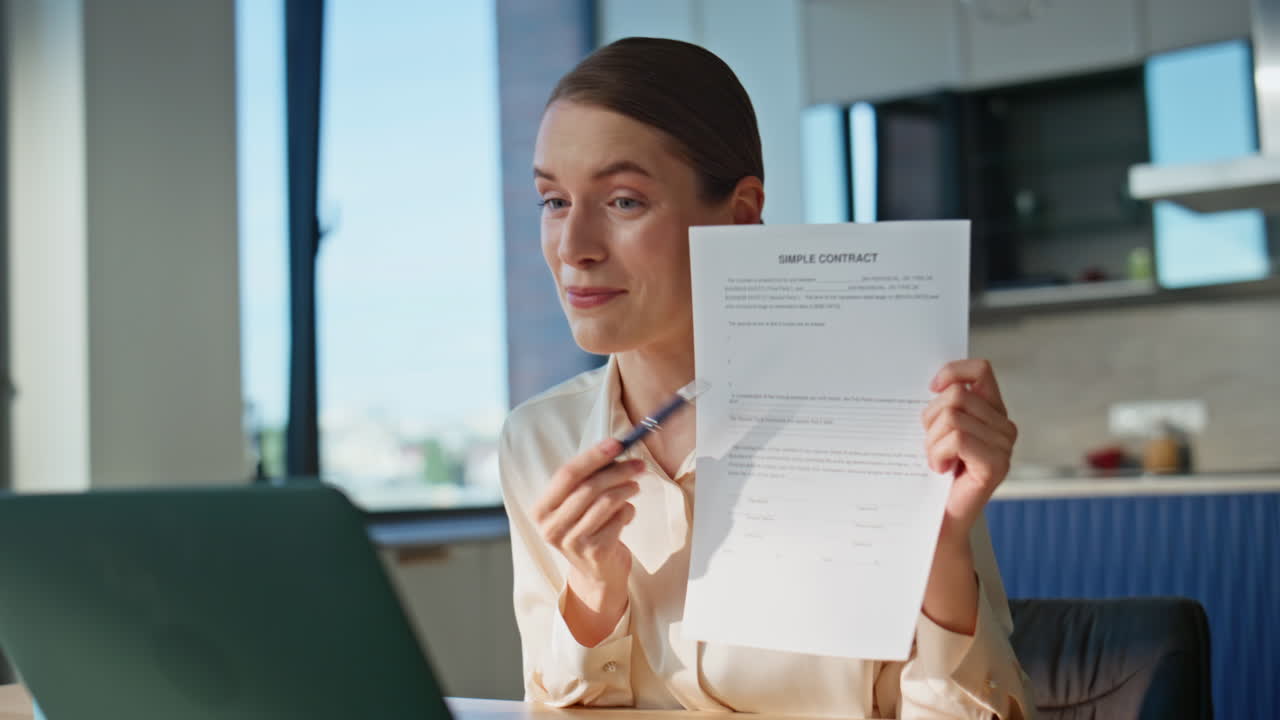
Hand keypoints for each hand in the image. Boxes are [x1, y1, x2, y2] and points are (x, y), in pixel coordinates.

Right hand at [530, 438, 640, 644]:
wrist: (597, 574)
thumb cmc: (588, 528)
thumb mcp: (577, 504)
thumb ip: (588, 479)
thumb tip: (616, 448)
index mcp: (541, 510)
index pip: (566, 475)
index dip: (593, 456)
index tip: (616, 442)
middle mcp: (551, 528)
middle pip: (588, 487)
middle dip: (617, 471)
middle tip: (638, 464)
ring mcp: (572, 543)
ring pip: (606, 502)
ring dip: (626, 489)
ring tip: (635, 486)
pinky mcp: (595, 553)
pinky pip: (619, 519)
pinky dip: (628, 511)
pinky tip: (627, 514)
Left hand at [922, 359, 1017, 543]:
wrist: (937, 520)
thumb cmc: (933, 474)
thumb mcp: (936, 430)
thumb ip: (943, 405)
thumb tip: (931, 382)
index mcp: (992, 412)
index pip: (980, 369)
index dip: (953, 372)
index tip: (931, 388)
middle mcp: (1004, 427)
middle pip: (957, 395)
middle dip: (931, 418)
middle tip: (931, 445)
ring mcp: (1004, 447)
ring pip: (953, 417)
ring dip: (932, 440)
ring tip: (936, 460)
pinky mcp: (996, 465)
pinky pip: (957, 439)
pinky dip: (938, 453)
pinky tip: (939, 469)